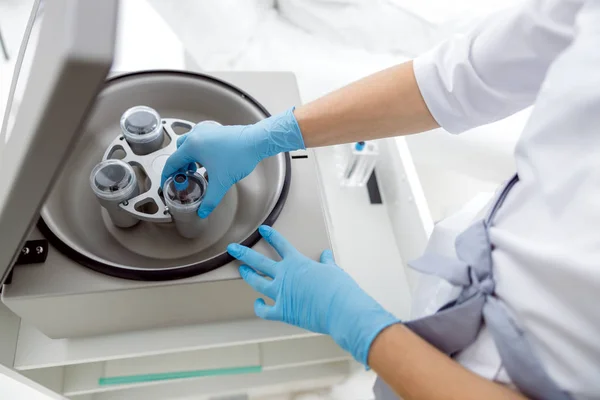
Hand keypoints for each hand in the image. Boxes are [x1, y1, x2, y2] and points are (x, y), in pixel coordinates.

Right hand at [161, 108, 303, 217]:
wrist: (256, 141)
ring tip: (196, 170)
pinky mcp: (216, 131)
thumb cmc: (238, 157)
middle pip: (179, 151)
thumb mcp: (221, 182)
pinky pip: (201, 140)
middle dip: (180, 165)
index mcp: (192, 146)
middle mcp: (196, 135)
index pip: (172, 162)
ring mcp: (207, 131)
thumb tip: (203, 211)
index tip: (167, 182)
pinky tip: (209, 162)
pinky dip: (199, 151)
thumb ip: (210, 199)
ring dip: (189, 157)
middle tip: (184, 177)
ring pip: (190, 144)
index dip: (168, 175)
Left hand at [227, 225, 398, 364]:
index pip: (281, 245)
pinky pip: (265, 310)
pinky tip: (258, 303)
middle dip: (244, 253)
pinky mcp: (283, 312)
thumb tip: (325, 254)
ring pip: (258, 283)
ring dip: (248, 276)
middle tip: (232, 248)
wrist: (341, 309)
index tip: (262, 229)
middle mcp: (285, 276)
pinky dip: (260, 307)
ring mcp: (281, 294)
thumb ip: (326, 262)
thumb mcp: (334, 270)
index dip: (271, 236)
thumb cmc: (340, 289)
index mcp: (297, 263)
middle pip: (259, 262)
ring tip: (242, 270)